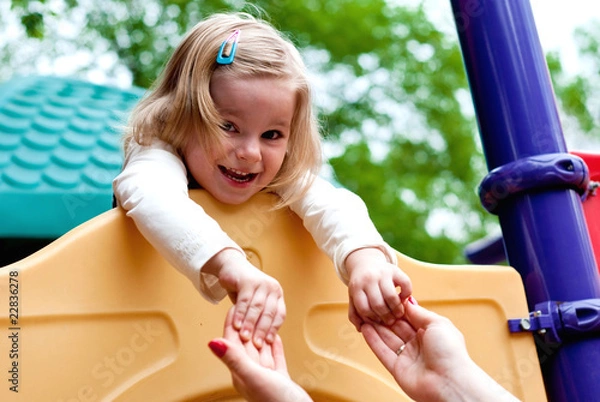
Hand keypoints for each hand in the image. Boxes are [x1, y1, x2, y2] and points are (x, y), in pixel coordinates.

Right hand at [207, 249, 285, 347]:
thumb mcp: (255, 304)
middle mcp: (272, 288)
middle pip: (269, 313)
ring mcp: (261, 283)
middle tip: (256, 345)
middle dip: (262, 331)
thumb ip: (259, 319)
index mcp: (277, 295)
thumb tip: (261, 342)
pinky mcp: (248, 280)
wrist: (232, 268)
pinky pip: (244, 300)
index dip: (274, 330)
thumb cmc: (244, 290)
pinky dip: (240, 314)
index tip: (268, 343)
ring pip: (257, 308)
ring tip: (245, 337)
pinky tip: (236, 324)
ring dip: (250, 324)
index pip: (279, 315)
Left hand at [209, 307, 311, 401]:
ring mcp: (266, 377)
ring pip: (261, 350)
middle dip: (245, 325)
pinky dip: (275, 346)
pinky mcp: (280, 380)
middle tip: (245, 307)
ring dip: (259, 333)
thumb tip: (212, 343)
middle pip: (246, 344)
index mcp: (242, 373)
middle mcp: (252, 374)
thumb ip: (234, 358)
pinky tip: (275, 338)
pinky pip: (275, 358)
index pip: (233, 344)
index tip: (232, 308)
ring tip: (259, 318)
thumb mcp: (253, 376)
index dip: (232, 325)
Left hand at [345, 248, 411, 329]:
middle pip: (378, 304)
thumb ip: (354, 314)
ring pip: (391, 296)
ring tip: (398, 313)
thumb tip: (361, 329)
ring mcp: (382, 273)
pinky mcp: (395, 269)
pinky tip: (403, 298)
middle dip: (386, 317)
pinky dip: (406, 294)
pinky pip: (405, 284)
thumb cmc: (361, 285)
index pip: (364, 308)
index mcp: (356, 287)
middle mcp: (369, 278)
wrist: (366, 263)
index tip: (378, 322)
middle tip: (391, 321)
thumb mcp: (354, 297)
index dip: (372, 318)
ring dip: (397, 309)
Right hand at [361, 299, 519, 401]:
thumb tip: (407, 302)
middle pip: (396, 328)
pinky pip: (383, 352)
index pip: (409, 318)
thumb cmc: (451, 353)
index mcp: (430, 333)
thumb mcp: (438, 323)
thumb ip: (419, 313)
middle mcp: (418, 345)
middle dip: (384, 316)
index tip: (385, 298)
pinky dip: (373, 341)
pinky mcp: (397, 369)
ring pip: (388, 339)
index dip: (397, 309)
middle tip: (371, 305)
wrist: (450, 382)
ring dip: (376, 327)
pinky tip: (365, 329)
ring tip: (364, 314)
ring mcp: (407, 357)